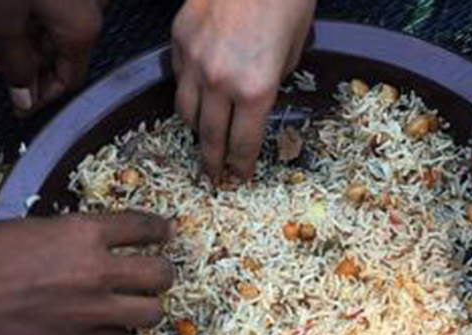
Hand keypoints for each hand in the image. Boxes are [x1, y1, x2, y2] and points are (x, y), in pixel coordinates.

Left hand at [0, 0, 104, 115]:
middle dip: (9, 60)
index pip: (68, 81)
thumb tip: (22, 98)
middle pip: (50, 54)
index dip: (39, 96)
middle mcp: (87, 14)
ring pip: (41, 28)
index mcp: (81, 31)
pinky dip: (15, 11)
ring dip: (4, 33)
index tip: (17, 104)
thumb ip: (15, 63)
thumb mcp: (7, 19)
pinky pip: (43, 6)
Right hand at [0, 212, 173, 334]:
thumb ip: (71, 235)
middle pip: (161, 274)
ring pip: (151, 313)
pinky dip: (115, 334)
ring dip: (145, 307)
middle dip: (162, 272)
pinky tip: (101, 327)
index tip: (163, 234)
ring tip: (132, 304)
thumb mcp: (31, 227)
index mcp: (83, 232)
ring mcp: (90, 312)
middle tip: (153, 274)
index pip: (146, 227)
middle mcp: (96, 272)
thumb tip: (94, 241)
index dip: (160, 230)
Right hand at [172, 0, 315, 179]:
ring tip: (202, 142)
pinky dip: (186, 93)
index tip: (239, 179)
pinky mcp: (178, 40)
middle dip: (212, 163)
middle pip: (209, 137)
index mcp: (255, 90)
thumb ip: (273, 81)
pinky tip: (194, 98)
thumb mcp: (293, 50)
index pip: (243, 144)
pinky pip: (178, 78)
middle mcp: (220, 82)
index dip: (240, 167)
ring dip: (195, 131)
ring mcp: (194, 61)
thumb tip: (258, 98)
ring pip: (185, 111)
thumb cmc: (286, 0)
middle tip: (213, 178)